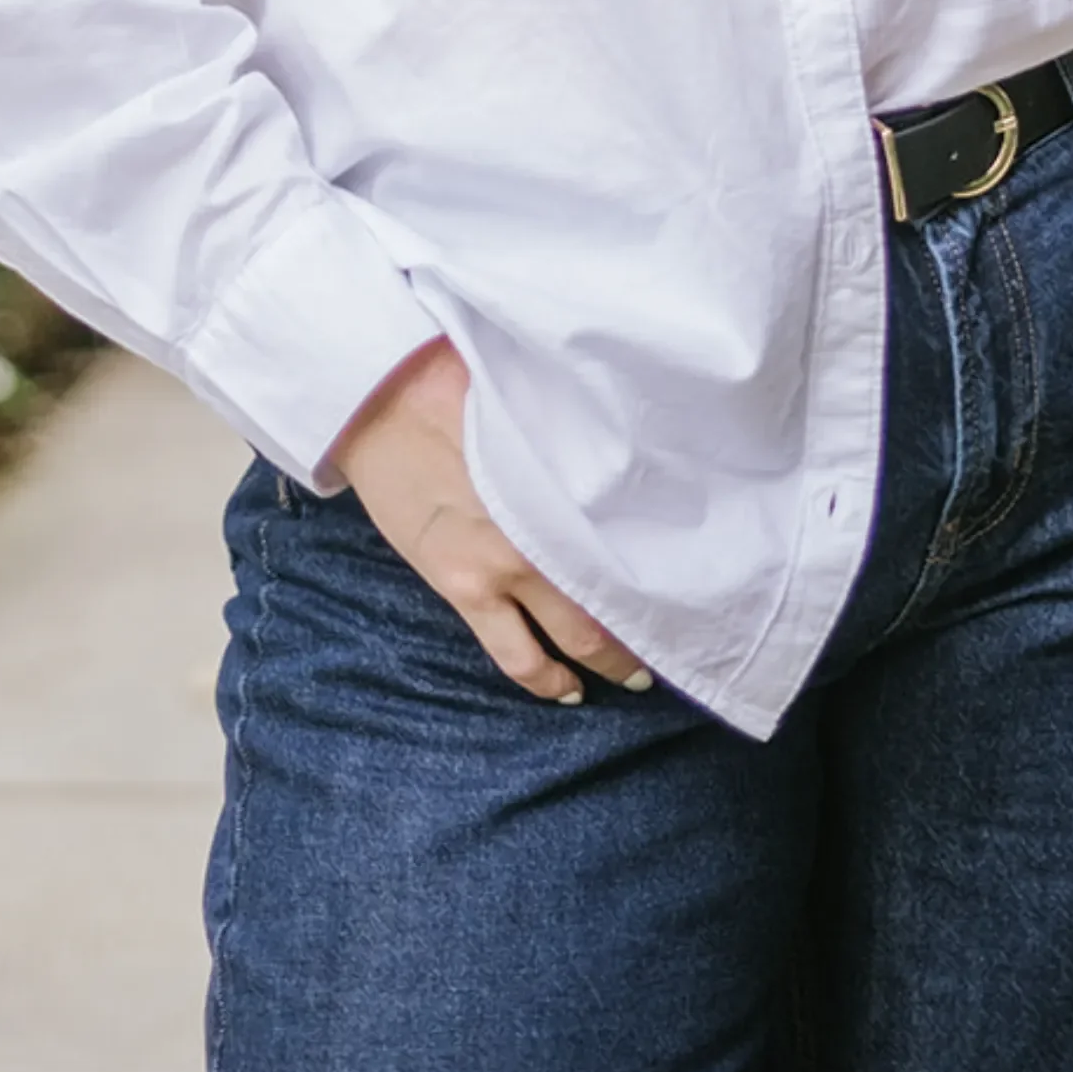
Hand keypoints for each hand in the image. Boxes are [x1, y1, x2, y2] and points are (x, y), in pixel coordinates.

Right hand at [326, 339, 651, 703]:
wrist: (381, 401)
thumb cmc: (457, 382)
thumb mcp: (533, 401)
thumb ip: (578, 437)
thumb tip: (627, 442)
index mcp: (568, 480)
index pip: (639, 535)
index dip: (668, 565)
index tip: (691, 580)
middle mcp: (547, 531)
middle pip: (618, 592)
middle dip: (650, 623)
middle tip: (677, 637)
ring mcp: (504, 567)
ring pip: (576, 637)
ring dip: (609, 661)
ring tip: (632, 676)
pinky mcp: (464, 588)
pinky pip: (516, 656)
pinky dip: (546, 679)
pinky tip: (567, 689)